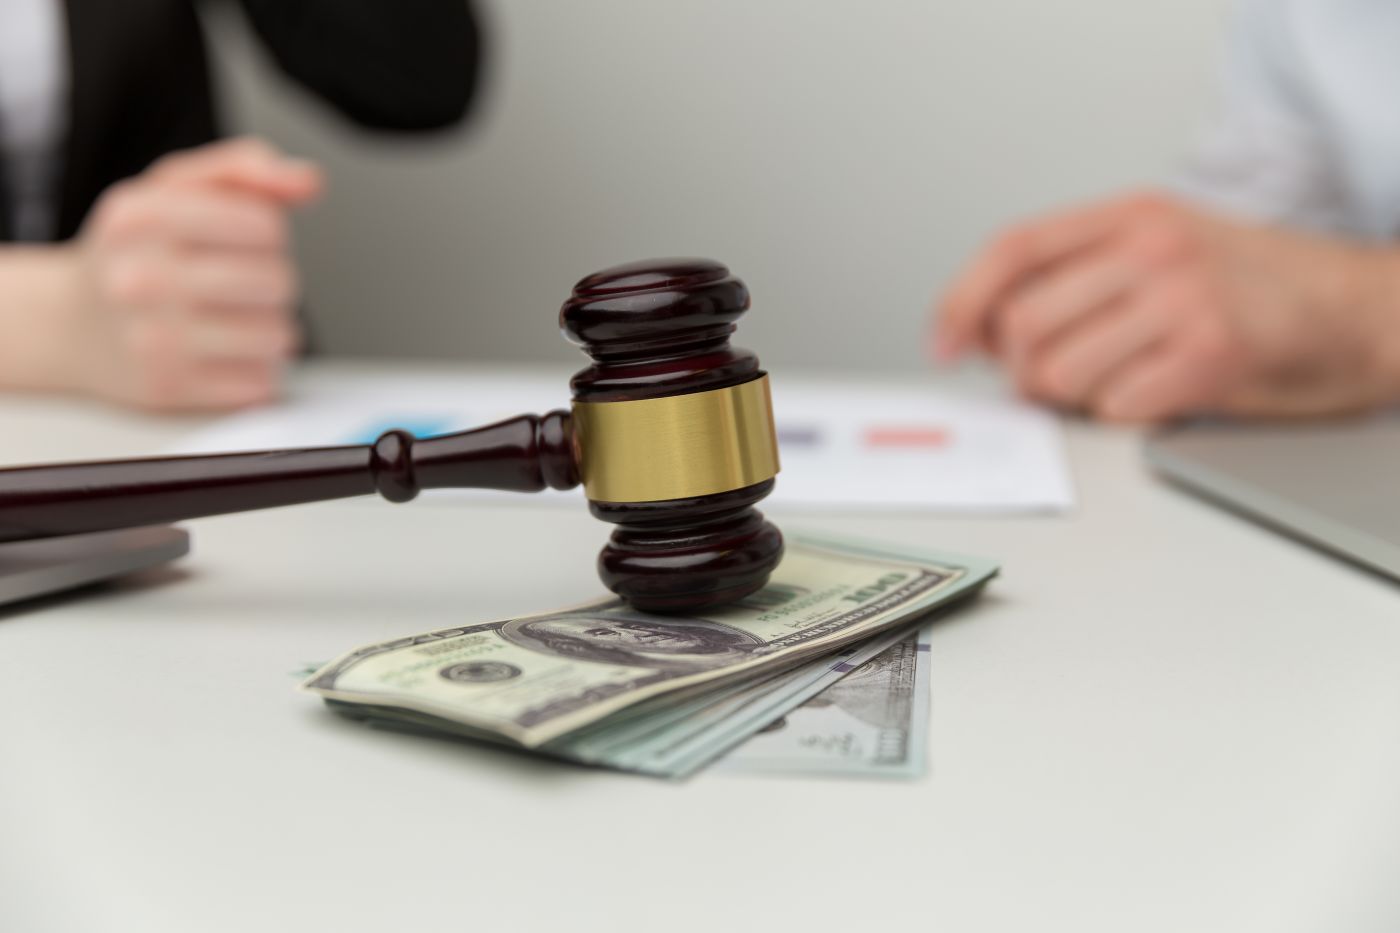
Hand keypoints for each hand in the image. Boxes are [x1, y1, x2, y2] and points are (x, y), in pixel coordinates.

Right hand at [62, 137, 321, 409]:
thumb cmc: (136, 252)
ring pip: (277, 336)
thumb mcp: (172, 188)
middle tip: (234, 284)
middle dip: (271, 282)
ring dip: (269, 330)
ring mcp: (152, 339)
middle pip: (277, 282)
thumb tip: (308, 181)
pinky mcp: (169, 389)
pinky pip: (260, 383)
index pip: (265, 226)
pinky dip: (255, 371)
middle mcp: (140, 278)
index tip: (240, 240)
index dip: (268, 234)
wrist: (68, 326)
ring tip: (229, 321)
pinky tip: (220, 356)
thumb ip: (243, 170)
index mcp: (143, 217)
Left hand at [932, 192, 1399, 421]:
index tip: (943, 344)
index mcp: (1129, 214)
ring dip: (1077, 395)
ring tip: (1124, 378)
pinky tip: (1164, 391)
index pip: (1011, 250)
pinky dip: (1127, 413)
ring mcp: (1182, 298)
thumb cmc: (1250, 286)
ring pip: (1059, 374)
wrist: (1358, 309)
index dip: (963, 302)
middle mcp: (1150, 248)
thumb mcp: (1159, 248)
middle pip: (1023, 326)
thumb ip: (1074, 276)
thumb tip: (981, 332)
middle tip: (1060, 375)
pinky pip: (1115, 407)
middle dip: (1026, 368)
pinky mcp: (1211, 354)